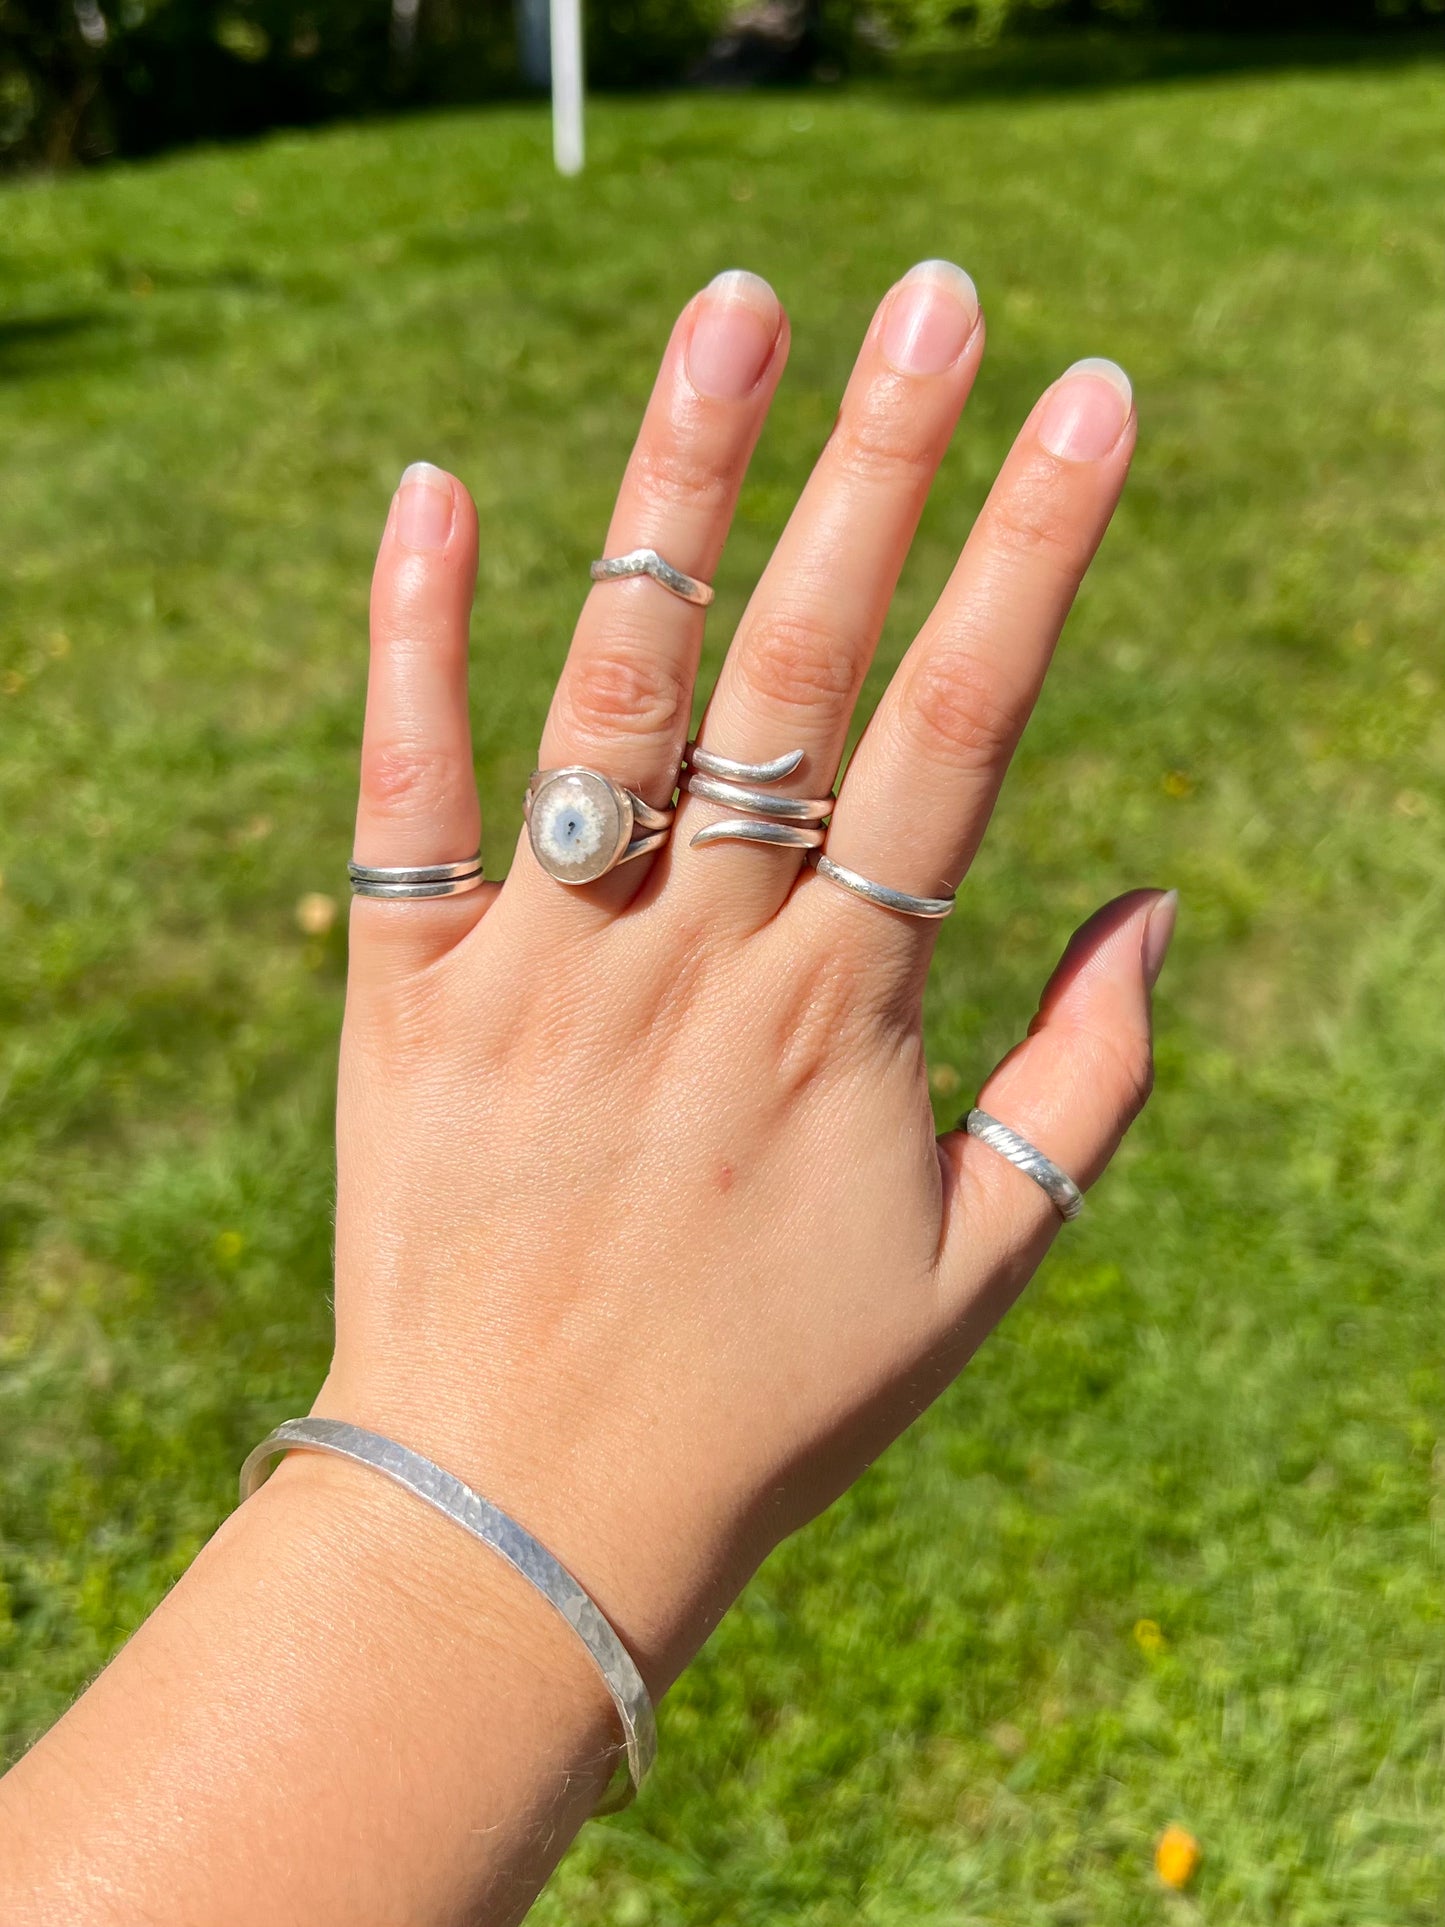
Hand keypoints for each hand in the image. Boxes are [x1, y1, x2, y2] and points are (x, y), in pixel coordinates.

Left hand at [318, 260, 1170, 1703]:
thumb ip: (1090, 1081)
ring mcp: (542, 968)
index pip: (962, 734)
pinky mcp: (405, 995)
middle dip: (884, 468)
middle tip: (940, 296)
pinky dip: (415, 642)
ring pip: (616, 693)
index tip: (1089, 401)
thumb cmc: (774, 1398)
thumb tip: (1162, 900)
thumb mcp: (985, 1265)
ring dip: (677, 494)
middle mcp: (697, 962)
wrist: (529, 1508)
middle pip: (804, 671)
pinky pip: (405, 797)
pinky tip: (435, 488)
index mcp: (847, 1015)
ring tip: (738, 317)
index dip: (1032, 553)